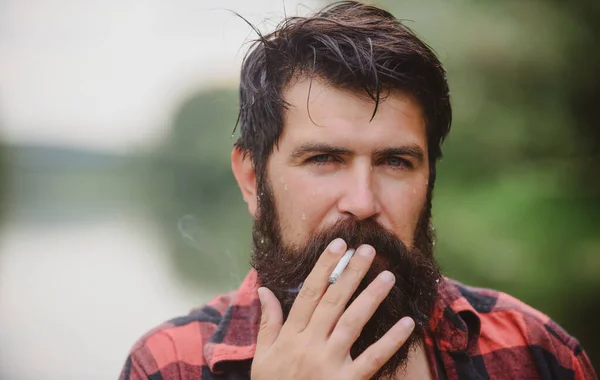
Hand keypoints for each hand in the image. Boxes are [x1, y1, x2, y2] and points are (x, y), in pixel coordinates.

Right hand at [251, 238, 414, 379]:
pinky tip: (406, 323)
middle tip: (368, 250)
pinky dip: (390, 342)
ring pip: (352, 322)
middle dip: (351, 273)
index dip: (324, 267)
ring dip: (371, 297)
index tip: (338, 245)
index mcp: (291, 335)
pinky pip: (372, 359)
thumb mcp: (263, 356)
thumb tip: (264, 289)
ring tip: (387, 276)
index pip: (309, 293)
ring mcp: (329, 363)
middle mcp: (310, 344)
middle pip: (333, 301)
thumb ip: (267, 322)